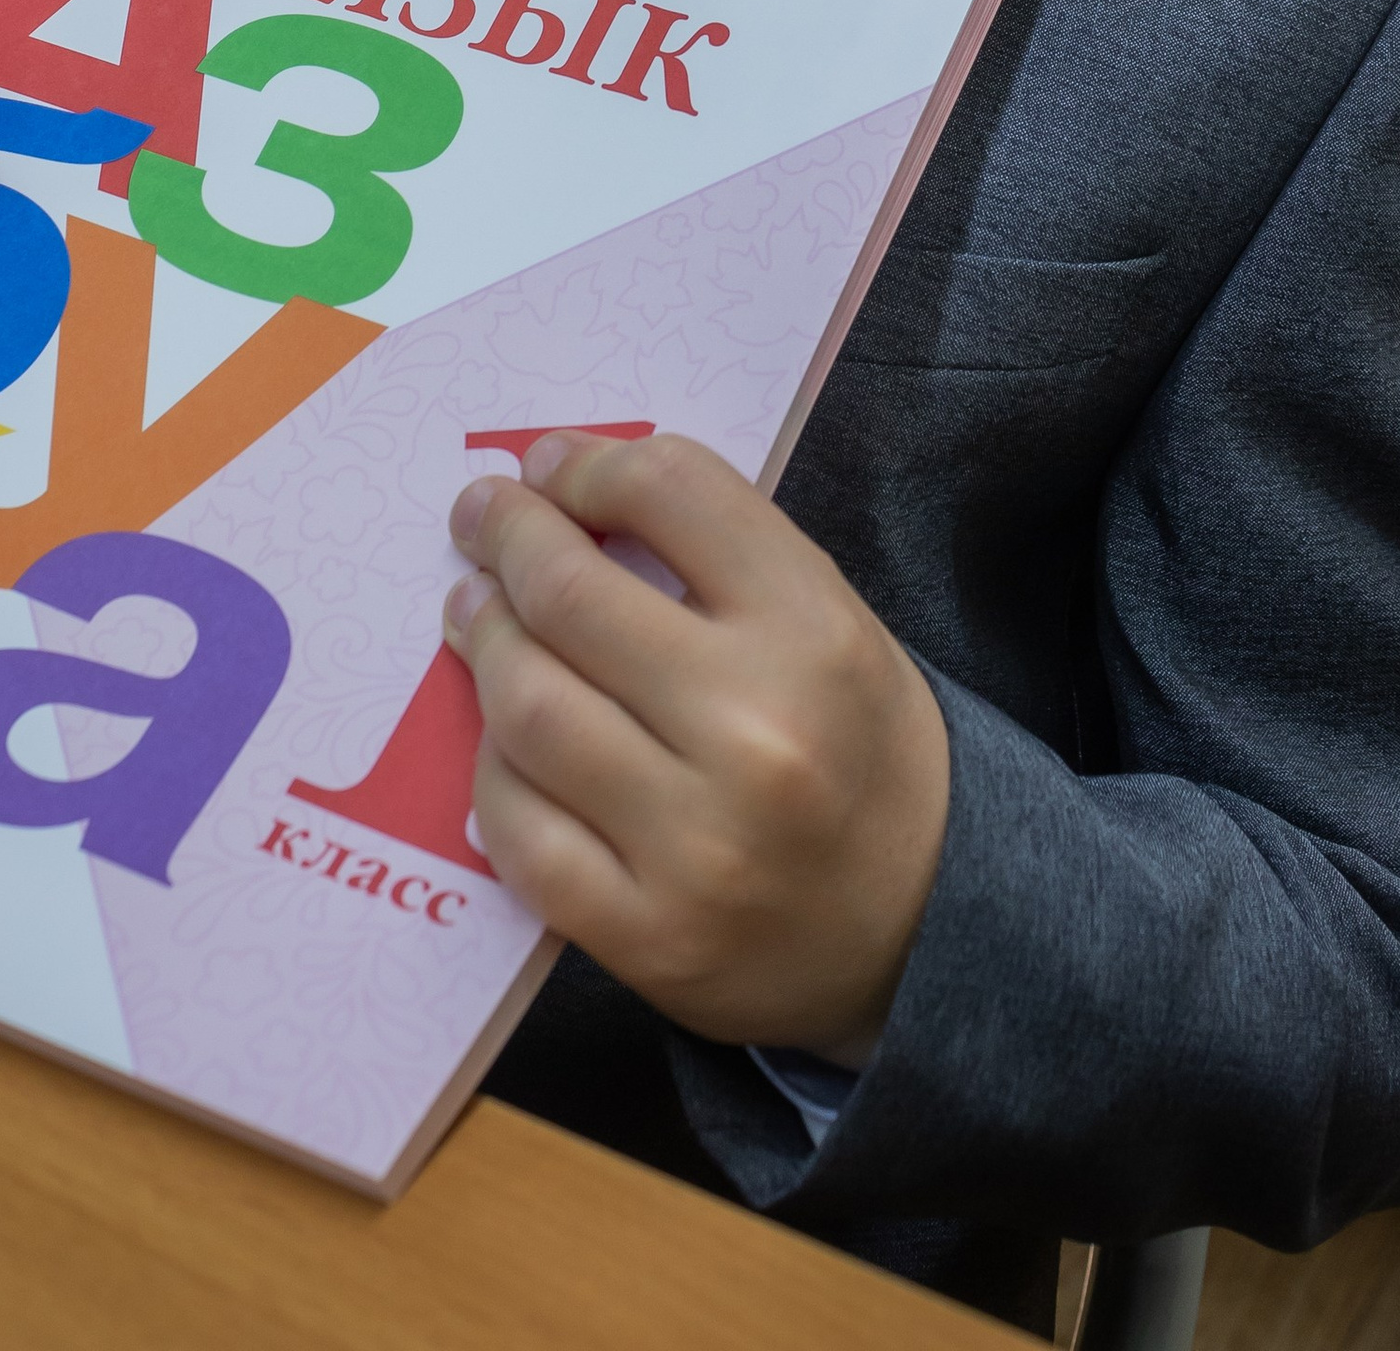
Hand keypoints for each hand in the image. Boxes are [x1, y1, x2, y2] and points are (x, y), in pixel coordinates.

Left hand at [443, 429, 949, 1062]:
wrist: (923, 921)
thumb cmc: (855, 744)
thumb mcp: (825, 618)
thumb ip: (715, 553)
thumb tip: (563, 490)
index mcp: (814, 632)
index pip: (670, 493)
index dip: (588, 465)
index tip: (548, 463)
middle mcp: (756, 733)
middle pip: (571, 597)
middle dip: (507, 538)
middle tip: (481, 518)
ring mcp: (696, 845)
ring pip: (529, 712)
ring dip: (486, 644)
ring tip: (476, 614)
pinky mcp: (648, 936)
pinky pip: (519, 834)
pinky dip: (493, 772)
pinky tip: (502, 739)